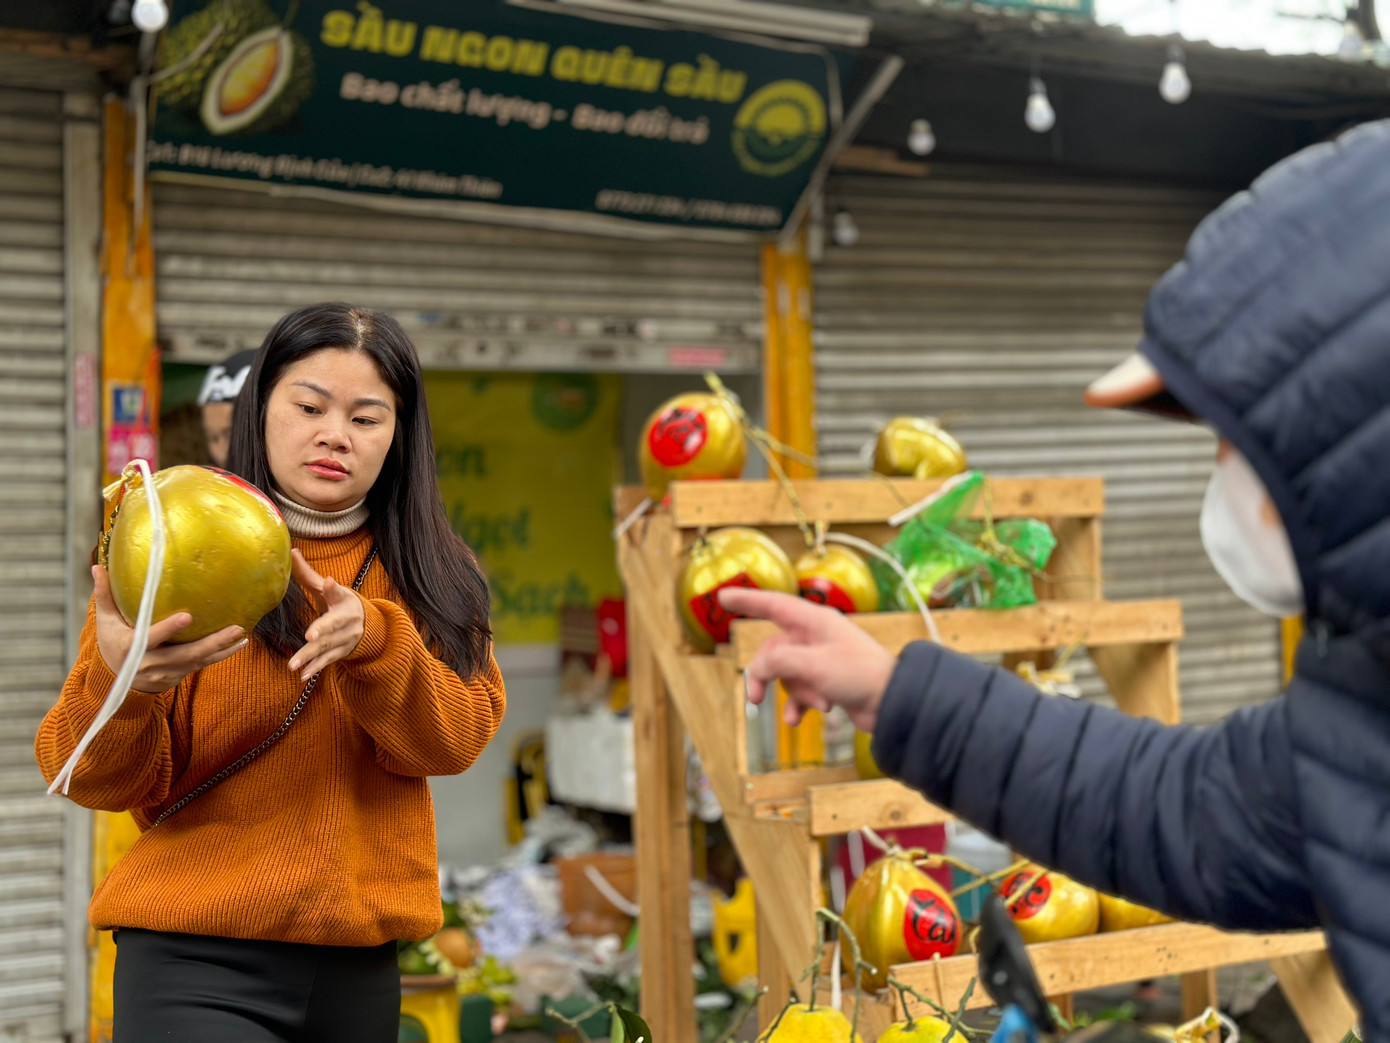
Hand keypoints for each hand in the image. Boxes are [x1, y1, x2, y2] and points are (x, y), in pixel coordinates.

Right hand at [93, 565, 246, 693]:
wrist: (114, 682)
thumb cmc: (112, 643)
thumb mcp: (106, 622)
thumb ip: (105, 596)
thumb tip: (98, 566)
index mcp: (131, 648)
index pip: (151, 638)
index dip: (169, 629)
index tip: (188, 616)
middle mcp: (151, 664)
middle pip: (185, 655)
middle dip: (211, 643)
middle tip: (235, 628)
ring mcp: (166, 673)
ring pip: (197, 662)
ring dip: (222, 649)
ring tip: (241, 634)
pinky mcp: (177, 677)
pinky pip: (201, 666)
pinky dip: (221, 655)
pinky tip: (239, 643)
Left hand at [287, 550, 364, 679]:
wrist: (366, 624)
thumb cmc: (339, 602)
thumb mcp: (328, 588)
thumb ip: (309, 574)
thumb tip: (291, 551)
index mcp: (344, 600)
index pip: (338, 594)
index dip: (333, 589)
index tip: (329, 582)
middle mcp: (348, 621)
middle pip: (332, 626)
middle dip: (321, 633)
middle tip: (308, 638)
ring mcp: (346, 639)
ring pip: (327, 648)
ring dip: (310, 657)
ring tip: (292, 665)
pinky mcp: (341, 653)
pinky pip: (328, 661)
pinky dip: (315, 669)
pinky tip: (302, 676)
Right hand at [718, 588, 895, 732]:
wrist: (893, 703)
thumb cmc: (859, 674)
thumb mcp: (813, 666)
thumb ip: (779, 662)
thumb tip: (758, 669)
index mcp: (814, 621)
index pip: (772, 605)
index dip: (747, 601)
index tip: (723, 597)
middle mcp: (815, 636)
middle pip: (773, 650)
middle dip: (766, 675)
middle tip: (754, 698)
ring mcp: (821, 659)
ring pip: (787, 673)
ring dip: (797, 692)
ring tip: (817, 703)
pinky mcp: (827, 681)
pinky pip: (800, 690)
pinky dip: (799, 704)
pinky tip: (798, 720)